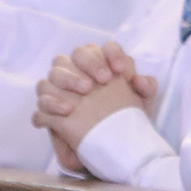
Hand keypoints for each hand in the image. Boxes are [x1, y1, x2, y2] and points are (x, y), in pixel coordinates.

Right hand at [31, 42, 158, 150]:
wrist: (112, 142)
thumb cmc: (126, 116)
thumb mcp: (142, 104)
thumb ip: (147, 88)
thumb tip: (140, 81)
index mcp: (104, 63)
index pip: (107, 48)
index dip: (113, 54)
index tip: (121, 71)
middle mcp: (81, 68)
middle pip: (79, 53)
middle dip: (91, 63)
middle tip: (103, 80)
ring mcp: (62, 85)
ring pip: (56, 71)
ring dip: (70, 78)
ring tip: (86, 93)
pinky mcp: (50, 107)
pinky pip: (43, 99)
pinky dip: (52, 102)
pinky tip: (67, 111)